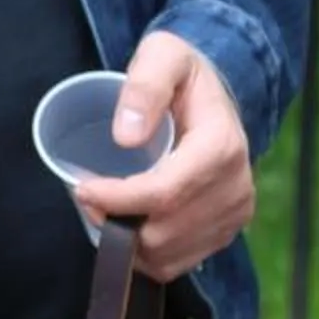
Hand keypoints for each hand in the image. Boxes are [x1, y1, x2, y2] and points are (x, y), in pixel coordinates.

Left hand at [70, 30, 254, 281]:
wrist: (216, 95)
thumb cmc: (183, 74)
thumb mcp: (162, 55)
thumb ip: (145, 86)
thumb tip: (125, 137)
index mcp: (221, 146)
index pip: (165, 193)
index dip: (118, 200)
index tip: (82, 189)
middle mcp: (236, 186)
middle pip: (165, 232)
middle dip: (117, 221)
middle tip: (88, 196)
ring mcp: (235, 214)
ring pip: (169, 255)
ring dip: (129, 243)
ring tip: (107, 209)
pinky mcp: (227, 231)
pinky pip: (179, 263)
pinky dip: (147, 255)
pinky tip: (131, 225)